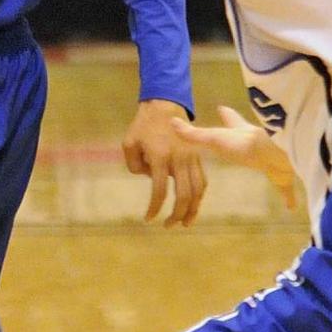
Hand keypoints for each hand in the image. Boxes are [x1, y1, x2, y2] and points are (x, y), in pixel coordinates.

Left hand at [122, 99, 206, 227]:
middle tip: (168, 226)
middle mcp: (179, 159)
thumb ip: (134, 166)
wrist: (165, 105)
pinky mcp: (198, 157)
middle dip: (177, 214)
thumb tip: (149, 180)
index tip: (148, 219)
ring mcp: (191, 158)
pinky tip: (193, 206)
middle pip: (184, 195)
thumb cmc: (143, 126)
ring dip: (192, 209)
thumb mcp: (129, 143)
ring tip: (184, 223)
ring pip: (198, 190)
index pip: (159, 191)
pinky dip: (199, 196)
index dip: (154, 208)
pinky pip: (202, 180)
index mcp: (160, 157)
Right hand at [170, 105, 296, 209]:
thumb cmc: (244, 145)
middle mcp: (259, 142)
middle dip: (249, 137)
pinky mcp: (285, 176)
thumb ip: (195, 135)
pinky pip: (286, 188)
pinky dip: (288, 196)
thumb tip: (171, 122)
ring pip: (272, 161)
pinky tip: (290, 206)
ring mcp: (275, 158)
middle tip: (247, 139)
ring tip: (270, 172)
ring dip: (271, 166)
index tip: (222, 107)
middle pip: (253, 138)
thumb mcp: (215, 139)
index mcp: (241, 133)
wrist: (277, 154)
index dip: (226, 113)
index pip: (231, 120)